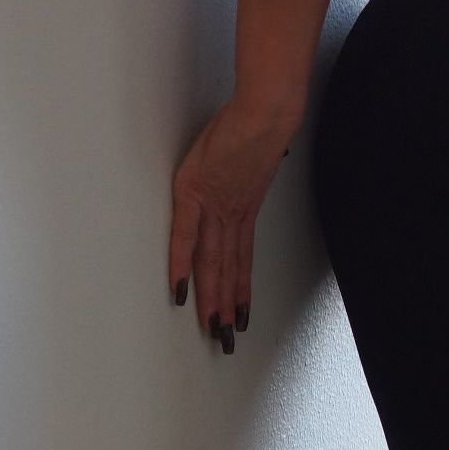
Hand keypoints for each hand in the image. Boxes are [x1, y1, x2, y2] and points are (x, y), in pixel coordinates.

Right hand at [169, 96, 295, 350]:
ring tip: (212, 328)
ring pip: (212, 263)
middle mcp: (232, 215)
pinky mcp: (197, 192)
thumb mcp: (256, 156)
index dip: (240, 289)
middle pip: (227, 270)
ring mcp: (215, 206)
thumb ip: (245, 174)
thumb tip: (245, 175)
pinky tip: (181, 288)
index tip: (240, 315)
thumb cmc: (262, 123)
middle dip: (227, 307)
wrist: (267, 110)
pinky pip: (185, 235)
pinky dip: (182, 263)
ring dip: (212, 298)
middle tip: (226, 339)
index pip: (241, 259)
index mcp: (243, 209)